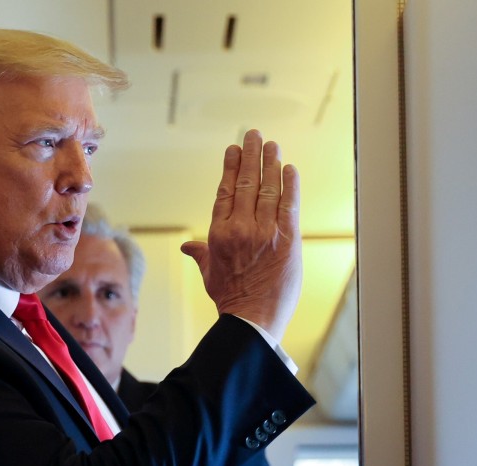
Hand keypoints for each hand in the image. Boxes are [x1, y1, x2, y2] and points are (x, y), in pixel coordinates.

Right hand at [182, 129, 301, 341]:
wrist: (252, 319)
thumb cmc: (231, 299)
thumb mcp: (209, 274)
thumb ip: (200, 254)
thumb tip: (186, 246)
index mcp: (219, 233)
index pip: (225, 191)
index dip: (231, 167)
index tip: (234, 150)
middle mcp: (240, 227)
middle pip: (247, 183)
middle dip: (251, 155)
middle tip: (255, 134)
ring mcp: (265, 232)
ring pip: (268, 189)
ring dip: (271, 164)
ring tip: (272, 145)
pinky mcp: (287, 239)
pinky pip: (289, 204)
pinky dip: (290, 184)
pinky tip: (290, 169)